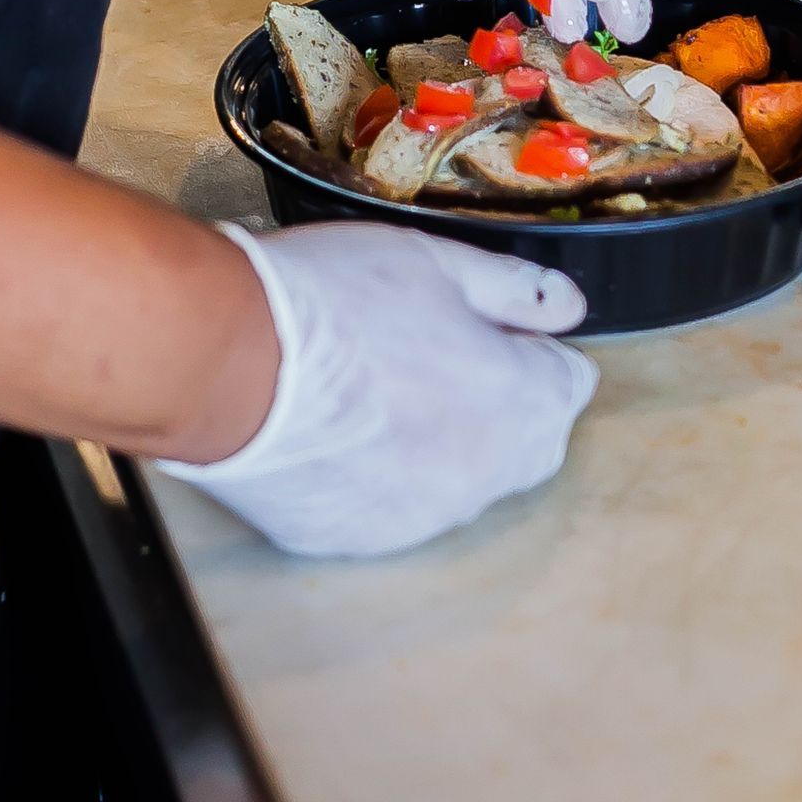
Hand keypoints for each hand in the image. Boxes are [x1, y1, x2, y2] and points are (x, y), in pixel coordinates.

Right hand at [153, 223, 596, 555]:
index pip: (571, 386)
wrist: (230, 363)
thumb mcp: (440, 262)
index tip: (488, 325)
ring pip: (459, 479)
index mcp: (519, 403)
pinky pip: (394, 507)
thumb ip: (517, 291)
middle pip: (526, 443)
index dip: (532, 347)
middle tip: (433, 350)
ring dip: (440, 441)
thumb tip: (569, 306)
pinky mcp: (358, 539)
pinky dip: (381, 475)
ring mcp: (421, 518)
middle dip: (502, 403)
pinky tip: (340, 427)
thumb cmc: (337, 301)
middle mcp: (484, 477)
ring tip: (376, 383)